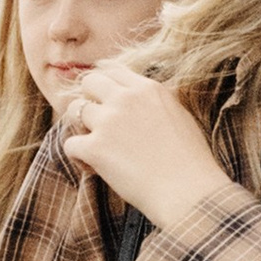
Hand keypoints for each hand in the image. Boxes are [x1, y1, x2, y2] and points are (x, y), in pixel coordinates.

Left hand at [61, 62, 238, 237]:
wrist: (187, 190)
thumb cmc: (191, 161)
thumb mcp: (180, 116)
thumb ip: (157, 103)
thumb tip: (146, 102)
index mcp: (148, 89)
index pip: (113, 69)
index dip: (104, 83)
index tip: (103, 97)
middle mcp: (126, 98)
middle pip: (89, 82)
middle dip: (89, 100)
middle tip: (97, 123)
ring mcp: (108, 121)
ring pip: (74, 110)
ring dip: (82, 128)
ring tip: (96, 147)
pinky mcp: (95, 148)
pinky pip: (70, 144)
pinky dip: (78, 158)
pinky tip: (94, 168)